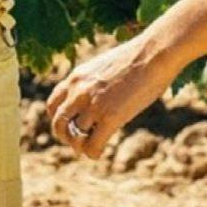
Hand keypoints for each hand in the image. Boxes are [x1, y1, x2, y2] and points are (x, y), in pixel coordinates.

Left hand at [45, 34, 172, 159]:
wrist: (153, 53)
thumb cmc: (136, 58)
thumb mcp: (104, 66)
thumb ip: (93, 82)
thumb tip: (96, 96)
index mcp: (76, 77)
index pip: (53, 105)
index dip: (58, 120)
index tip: (69, 126)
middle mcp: (79, 91)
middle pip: (59, 124)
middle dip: (66, 137)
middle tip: (77, 143)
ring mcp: (93, 104)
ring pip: (75, 137)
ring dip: (81, 147)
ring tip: (91, 148)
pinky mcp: (110, 116)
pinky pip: (93, 144)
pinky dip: (93, 153)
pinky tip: (98, 153)